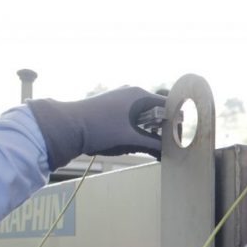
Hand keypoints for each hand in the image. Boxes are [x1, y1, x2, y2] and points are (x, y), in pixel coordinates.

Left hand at [28, 86, 164, 169]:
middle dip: (164, 127)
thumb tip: (168, 152)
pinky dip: (140, 127)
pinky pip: (134, 116)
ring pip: (145, 114)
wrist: (67, 126)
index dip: (176, 121)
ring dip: (152, 129)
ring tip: (155, 145)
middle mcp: (132, 93)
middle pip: (157, 109)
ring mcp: (121, 99)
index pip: (167, 105)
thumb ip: (152, 144)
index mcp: (139, 95)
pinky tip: (140, 140)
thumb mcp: (129, 138)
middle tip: (170, 144)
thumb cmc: (100, 128)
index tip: (180, 137)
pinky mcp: (113, 107)